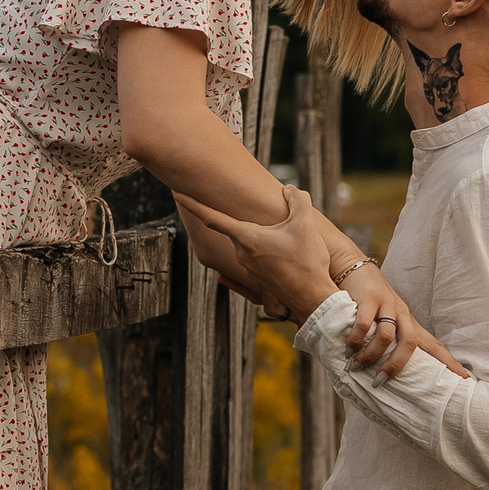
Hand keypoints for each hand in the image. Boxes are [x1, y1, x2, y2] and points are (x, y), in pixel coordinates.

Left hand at [176, 187, 335, 318]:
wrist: (313, 299)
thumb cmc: (306, 261)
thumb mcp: (305, 223)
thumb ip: (296, 200)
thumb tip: (289, 190)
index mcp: (247, 237)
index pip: (212, 218)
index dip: (193, 204)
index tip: (175, 194)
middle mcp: (242, 253)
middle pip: (234, 229)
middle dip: (239, 217)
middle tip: (236, 204)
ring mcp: (248, 269)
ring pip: (246, 244)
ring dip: (256, 235)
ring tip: (278, 234)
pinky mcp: (257, 280)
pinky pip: (249, 262)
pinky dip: (252, 253)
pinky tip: (240, 259)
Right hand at [338, 261, 465, 380]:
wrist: (353, 266)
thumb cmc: (368, 299)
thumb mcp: (383, 319)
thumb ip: (387, 340)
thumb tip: (385, 370)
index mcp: (409, 322)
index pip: (433, 344)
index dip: (448, 361)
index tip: (464, 378)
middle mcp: (402, 313)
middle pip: (411, 342)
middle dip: (397, 364)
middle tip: (381, 380)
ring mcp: (387, 304)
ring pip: (387, 335)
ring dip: (372, 354)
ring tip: (358, 364)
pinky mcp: (369, 298)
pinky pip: (364, 324)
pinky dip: (357, 339)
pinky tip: (350, 348)